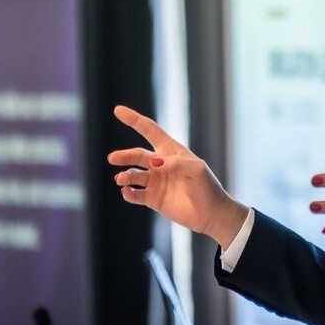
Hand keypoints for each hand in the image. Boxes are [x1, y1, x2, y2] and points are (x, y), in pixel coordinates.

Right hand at [107, 105, 248, 247]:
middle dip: (124, 155)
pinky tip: (126, 192)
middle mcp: (161, 165)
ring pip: (134, 175)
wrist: (211, 214)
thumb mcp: (197, 169)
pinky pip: (135, 194)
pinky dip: (128, 193)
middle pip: (137, 155)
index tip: (117, 110)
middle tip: (112, 158)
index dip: (134, 120)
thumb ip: (176, 162)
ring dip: (125, 176)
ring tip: (121, 179)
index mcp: (171, 151)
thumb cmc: (207, 187)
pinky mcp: (154, 199)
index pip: (150, 130)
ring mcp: (157, 181)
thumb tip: (154, 162)